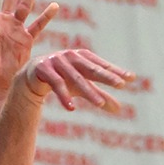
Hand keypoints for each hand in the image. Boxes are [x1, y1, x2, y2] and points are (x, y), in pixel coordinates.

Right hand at [17, 48, 132, 113]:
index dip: (116, 71)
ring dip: (88, 91)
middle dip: (106, 77)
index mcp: (83, 57)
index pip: (102, 65)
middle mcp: (71, 56)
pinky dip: (64, 96)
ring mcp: (57, 61)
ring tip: (100, 104)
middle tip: (120, 85)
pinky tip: (71, 108)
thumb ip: (99, 95)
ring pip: (75, 78)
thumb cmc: (62, 79)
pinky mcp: (43, 69)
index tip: (131, 78)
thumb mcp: (81, 88)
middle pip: (92, 69)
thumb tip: (119, 109)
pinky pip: (56, 84)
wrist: (32, 76)